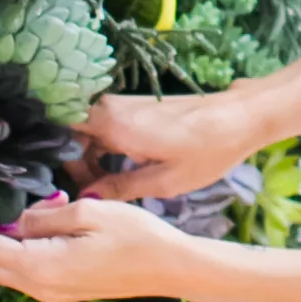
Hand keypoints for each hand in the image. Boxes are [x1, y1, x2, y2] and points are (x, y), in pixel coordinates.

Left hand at [0, 194, 199, 301]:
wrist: (170, 267)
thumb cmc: (135, 235)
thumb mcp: (88, 212)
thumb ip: (42, 215)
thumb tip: (9, 217)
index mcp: (41, 267)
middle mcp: (38, 287)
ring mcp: (49, 293)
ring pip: (1, 271)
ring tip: (4, 208)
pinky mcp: (60, 291)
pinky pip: (21, 273)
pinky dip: (12, 252)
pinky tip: (25, 226)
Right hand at [77, 85, 273, 200]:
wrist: (240, 117)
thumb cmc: (207, 151)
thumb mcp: (163, 182)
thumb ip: (119, 188)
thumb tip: (86, 198)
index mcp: (112, 124)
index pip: (60, 133)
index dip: (59, 160)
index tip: (72, 186)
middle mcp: (110, 107)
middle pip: (71, 133)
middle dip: (75, 162)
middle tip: (90, 191)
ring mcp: (123, 103)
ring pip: (88, 129)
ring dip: (90, 156)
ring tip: (105, 185)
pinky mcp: (136, 105)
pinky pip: (105, 124)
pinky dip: (105, 145)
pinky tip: (121, 168)